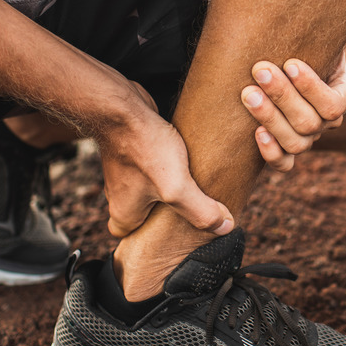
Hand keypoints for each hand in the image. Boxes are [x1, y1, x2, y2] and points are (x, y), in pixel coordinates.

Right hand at [97, 89, 233, 237]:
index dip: (150, 239)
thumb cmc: (142, 146)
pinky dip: (167, 165)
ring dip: (168, 187)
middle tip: (190, 209)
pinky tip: (184, 159)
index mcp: (124, 213)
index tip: (173, 233)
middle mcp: (120, 194)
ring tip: (191, 184)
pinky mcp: (134, 150)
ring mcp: (125, 171)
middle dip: (166, 212)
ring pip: (149, 189)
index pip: (130, 238)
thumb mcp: (177, 187)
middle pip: (143, 213)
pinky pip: (152, 166)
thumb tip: (224, 226)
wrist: (123, 106)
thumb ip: (201, 210)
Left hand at [241, 10, 345, 170]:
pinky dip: (271, 153)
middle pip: (310, 123)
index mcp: (343, 95)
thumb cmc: (307, 39)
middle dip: (283, 97)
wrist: (277, 58)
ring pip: (296, 144)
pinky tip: (255, 132)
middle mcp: (326, 122)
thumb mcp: (334, 27)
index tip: (290, 63)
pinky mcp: (284, 150)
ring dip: (271, 120)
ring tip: (248, 94)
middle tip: (259, 71)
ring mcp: (306, 138)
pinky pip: (283, 164)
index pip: (334, 104)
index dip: (312, 88)